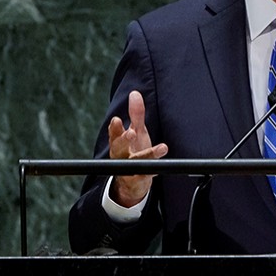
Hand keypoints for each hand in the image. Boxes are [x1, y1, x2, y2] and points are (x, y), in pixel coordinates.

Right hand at [108, 90, 167, 206]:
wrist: (133, 181)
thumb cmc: (134, 151)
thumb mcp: (137, 131)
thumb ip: (136, 114)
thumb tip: (135, 93)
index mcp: (118, 142)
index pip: (114, 133)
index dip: (115, 128)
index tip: (117, 119)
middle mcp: (121, 155)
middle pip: (118, 147)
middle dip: (124, 140)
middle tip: (131, 133)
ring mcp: (130, 168)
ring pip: (136, 162)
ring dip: (147, 154)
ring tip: (162, 148)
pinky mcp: (139, 179)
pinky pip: (146, 175)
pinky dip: (153, 171)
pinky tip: (161, 166)